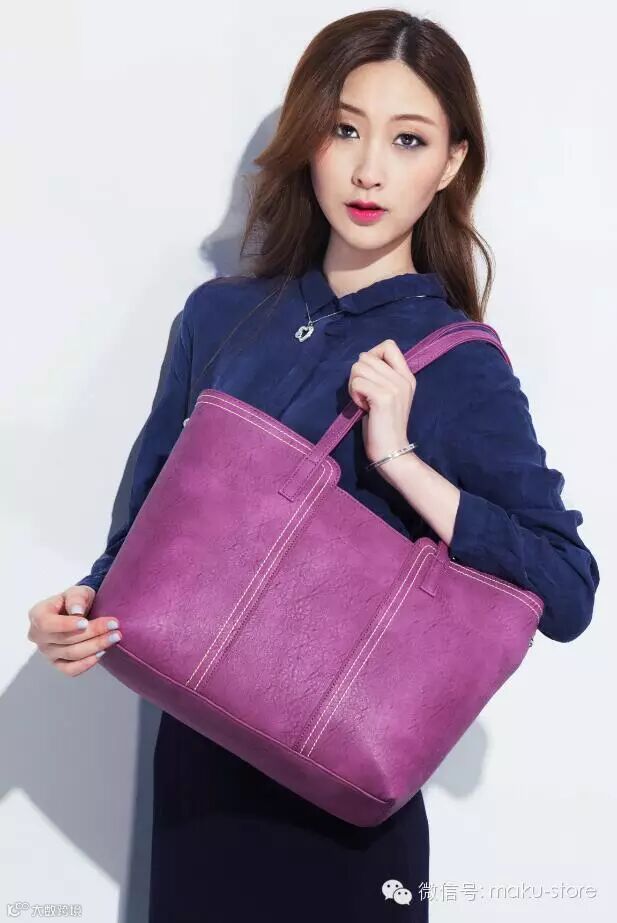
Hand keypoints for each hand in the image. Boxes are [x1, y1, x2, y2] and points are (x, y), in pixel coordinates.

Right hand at [27, 585, 121, 676]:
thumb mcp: (77, 591)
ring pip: (71, 654)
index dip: (66, 625)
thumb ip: (76, 598)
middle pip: (64, 640)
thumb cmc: (76, 600)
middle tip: (114, 625)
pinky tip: (102, 652)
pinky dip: (87, 663)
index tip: (85, 622)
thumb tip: (77, 611)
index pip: (46, 624)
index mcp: (38, 615)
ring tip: (114, 636)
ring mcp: (47, 652)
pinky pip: (70, 669)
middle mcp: (39, 636)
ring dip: (96, 646)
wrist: (80, 612)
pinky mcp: (58, 664)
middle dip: (92, 632)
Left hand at [347, 339, 416, 470]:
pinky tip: (362, 407)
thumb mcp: (389, 395)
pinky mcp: (383, 397)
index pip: (388, 345)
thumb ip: (381, 376)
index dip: (372, 355)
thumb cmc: (384, 425)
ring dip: (354, 385)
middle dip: (358, 374)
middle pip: (366, 356)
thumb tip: (362, 361)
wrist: (391, 451)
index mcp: (407, 376)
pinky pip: (356, 382)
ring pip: (358, 368)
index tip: (370, 376)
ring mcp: (394, 387)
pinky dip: (354, 395)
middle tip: (364, 394)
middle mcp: (403, 378)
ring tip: (363, 401)